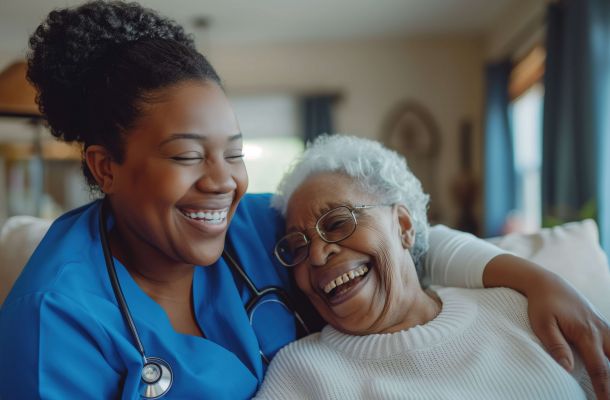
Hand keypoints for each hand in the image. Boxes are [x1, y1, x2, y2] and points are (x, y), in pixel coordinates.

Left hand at [525, 271, 609, 399]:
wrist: (546, 282)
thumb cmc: (541, 304)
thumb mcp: (542, 324)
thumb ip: (556, 345)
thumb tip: (568, 369)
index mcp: (586, 333)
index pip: (600, 368)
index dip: (604, 389)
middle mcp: (600, 330)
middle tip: (609, 396)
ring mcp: (603, 326)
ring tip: (609, 386)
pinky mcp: (601, 324)